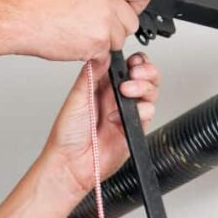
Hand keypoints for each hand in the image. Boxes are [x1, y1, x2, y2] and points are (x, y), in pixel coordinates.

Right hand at [1, 0, 154, 60]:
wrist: (20, 18)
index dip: (136, 2)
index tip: (128, 7)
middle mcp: (109, 0)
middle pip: (132, 21)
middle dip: (117, 26)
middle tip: (93, 23)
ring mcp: (104, 23)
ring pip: (120, 40)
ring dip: (104, 41)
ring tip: (80, 31)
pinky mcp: (97, 44)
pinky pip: (105, 54)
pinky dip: (92, 53)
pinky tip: (75, 40)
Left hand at [43, 52, 160, 195]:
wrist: (72, 164)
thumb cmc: (67, 135)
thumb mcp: (76, 98)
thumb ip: (91, 75)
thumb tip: (103, 54)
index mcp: (102, 86)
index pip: (126, 66)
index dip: (133, 61)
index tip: (131, 61)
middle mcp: (116, 98)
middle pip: (144, 77)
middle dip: (146, 71)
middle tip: (135, 73)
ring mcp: (126, 113)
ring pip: (150, 92)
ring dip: (144, 87)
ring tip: (128, 91)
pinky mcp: (134, 128)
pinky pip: (148, 113)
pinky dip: (143, 109)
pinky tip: (126, 114)